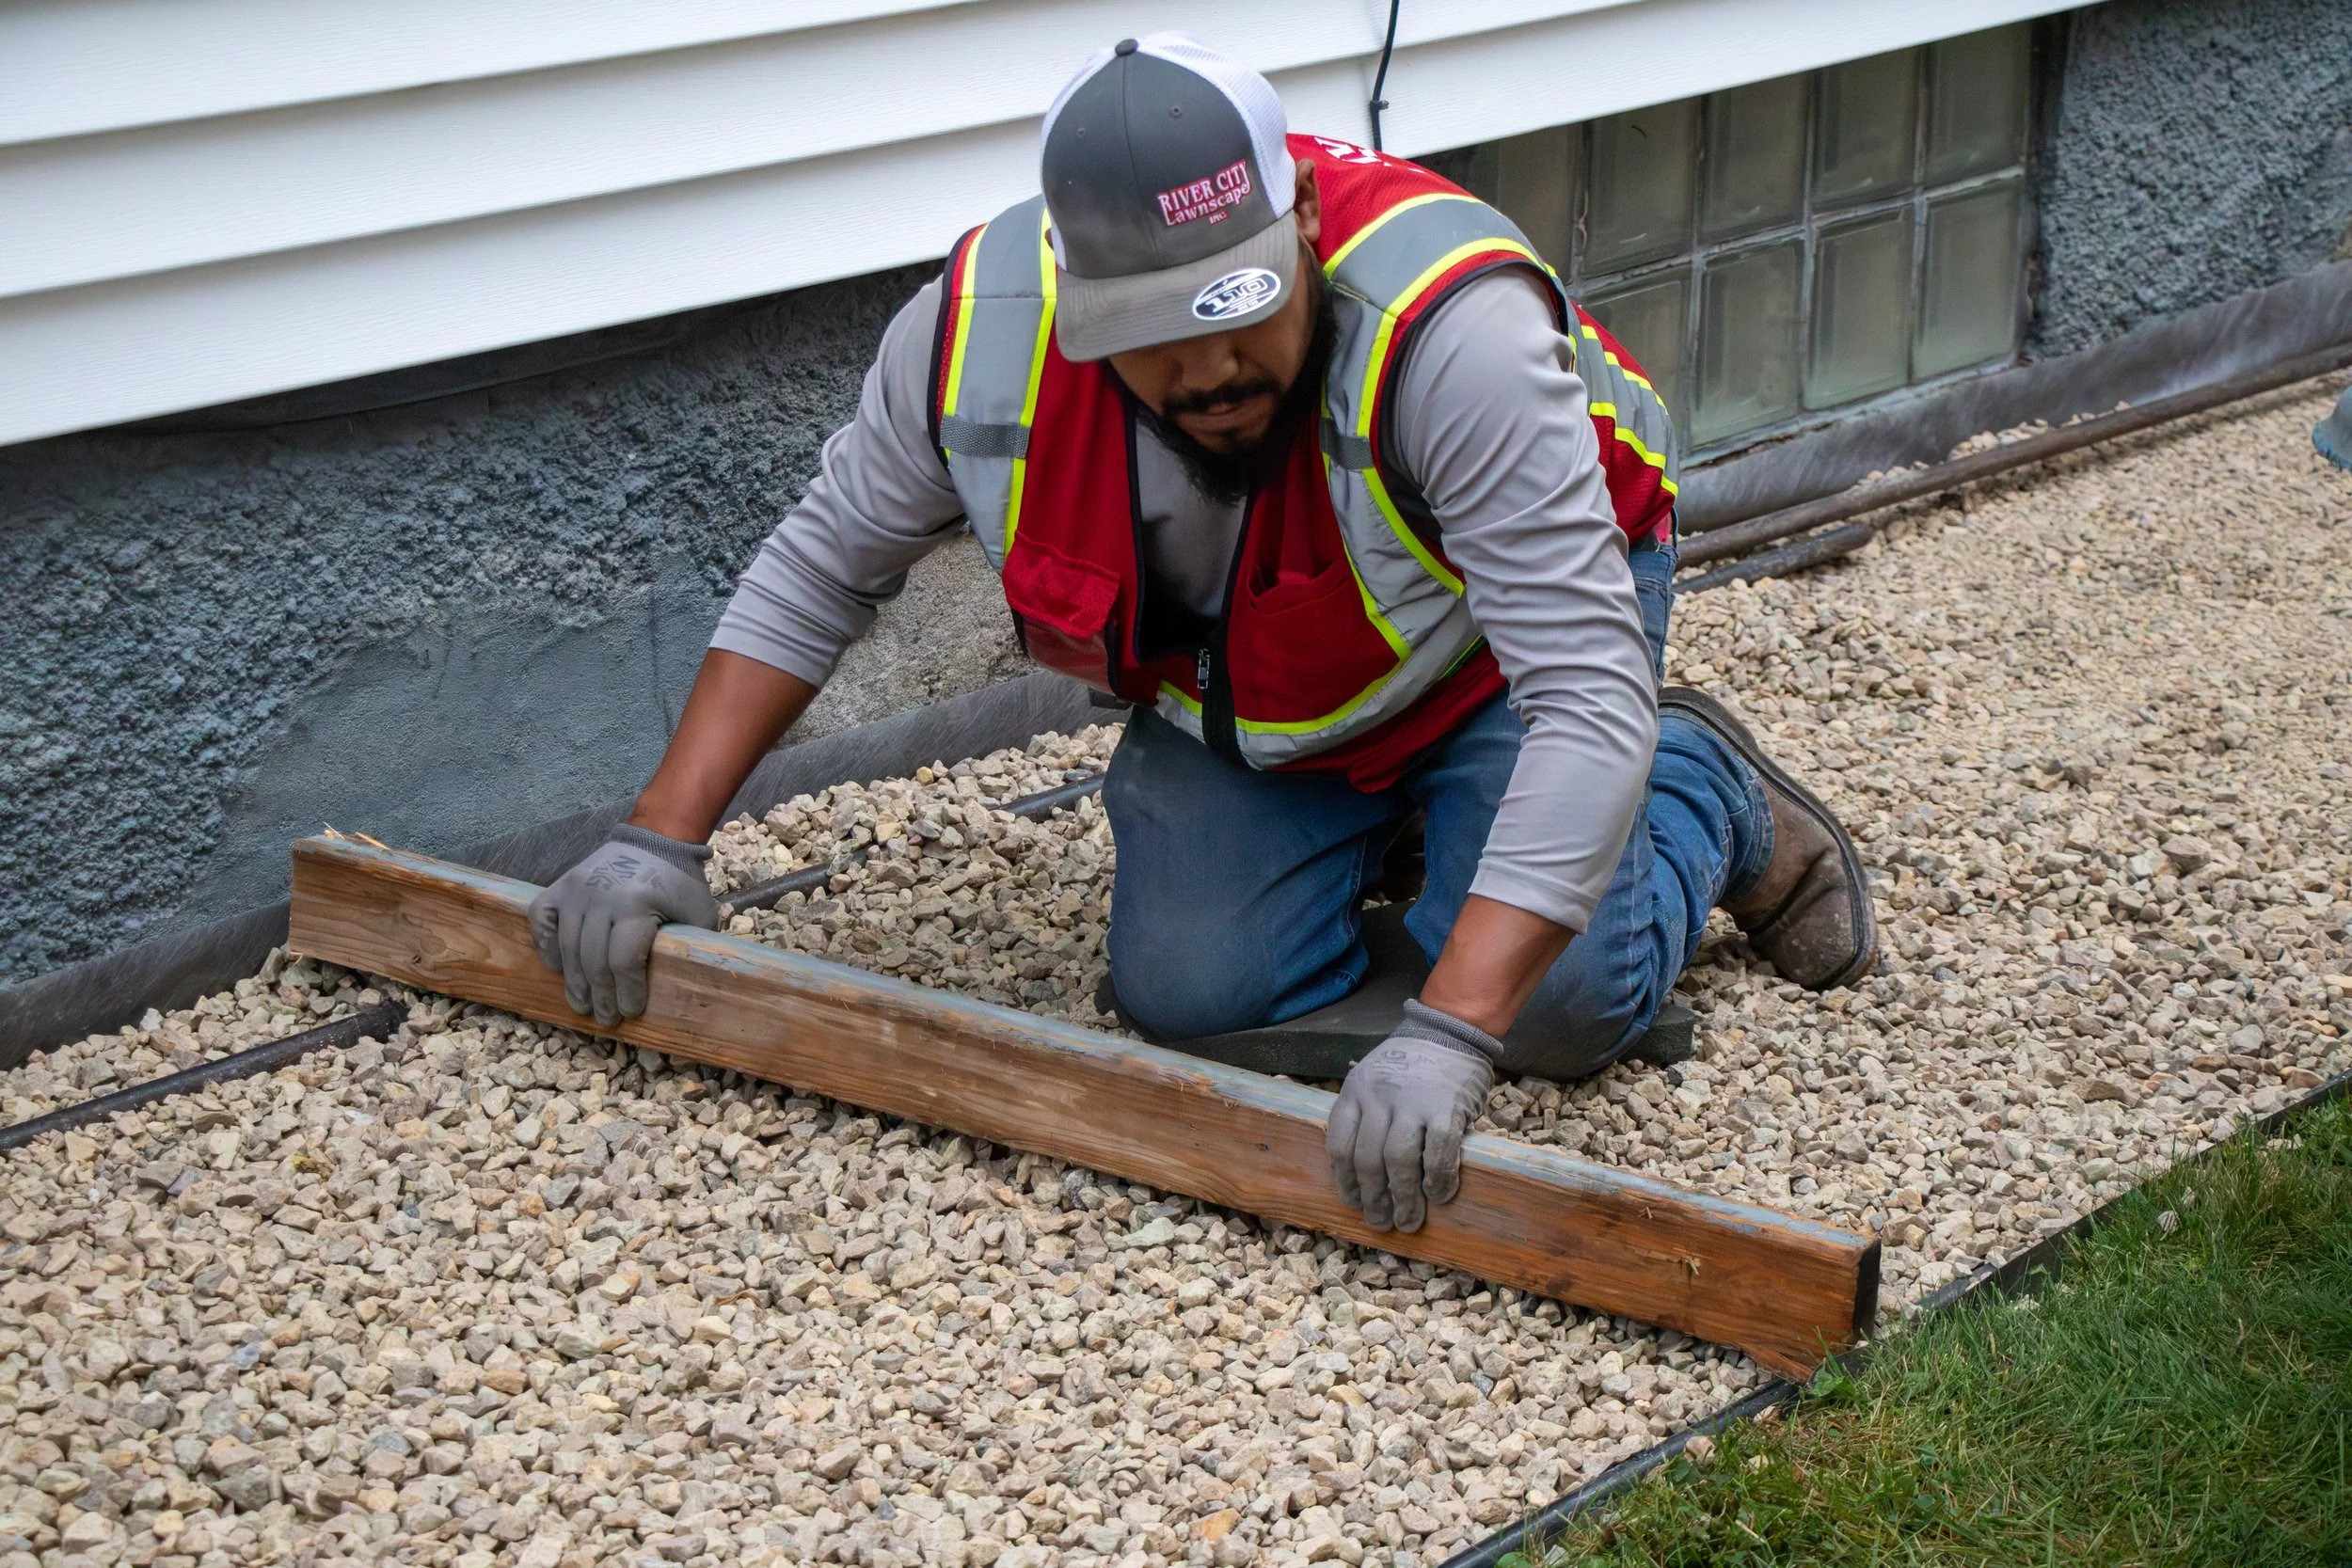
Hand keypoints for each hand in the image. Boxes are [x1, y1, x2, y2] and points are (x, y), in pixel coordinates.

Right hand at [528, 826, 718, 1026]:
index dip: (627, 991)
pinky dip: (546, 947)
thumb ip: (692, 945)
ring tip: (582, 1004)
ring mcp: (575, 890)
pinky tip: (559, 969)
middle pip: (593, 960)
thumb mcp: (698, 911)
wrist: (653, 840)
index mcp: (635, 905)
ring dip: (574, 982)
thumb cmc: (678, 882)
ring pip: (566, 947)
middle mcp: (600, 897)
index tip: (631, 1011)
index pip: (624, 960)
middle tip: (605, 1018)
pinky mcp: (560, 886)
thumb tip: (688, 986)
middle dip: (600, 996)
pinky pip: (541, 921)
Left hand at [1326, 1000, 1498, 1232]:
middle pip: (1368, 1160)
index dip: (1345, 1180)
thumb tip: (1367, 1173)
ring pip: (1399, 1162)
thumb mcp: (1374, 1078)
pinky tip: (1438, 1195)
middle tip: (1380, 1222)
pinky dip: (1437, 1179)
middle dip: (1373, 1198)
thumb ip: (1368, 1115)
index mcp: (1355, 1091)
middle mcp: (1378, 1097)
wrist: (1450, 1029)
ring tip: (1407, 1221)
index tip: (1353, 1201)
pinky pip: (1438, 1153)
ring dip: (1402, 1198)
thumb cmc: (1411, 1062)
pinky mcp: (1446, 1108)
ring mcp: (1412, 1103)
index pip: (1339, 1144)